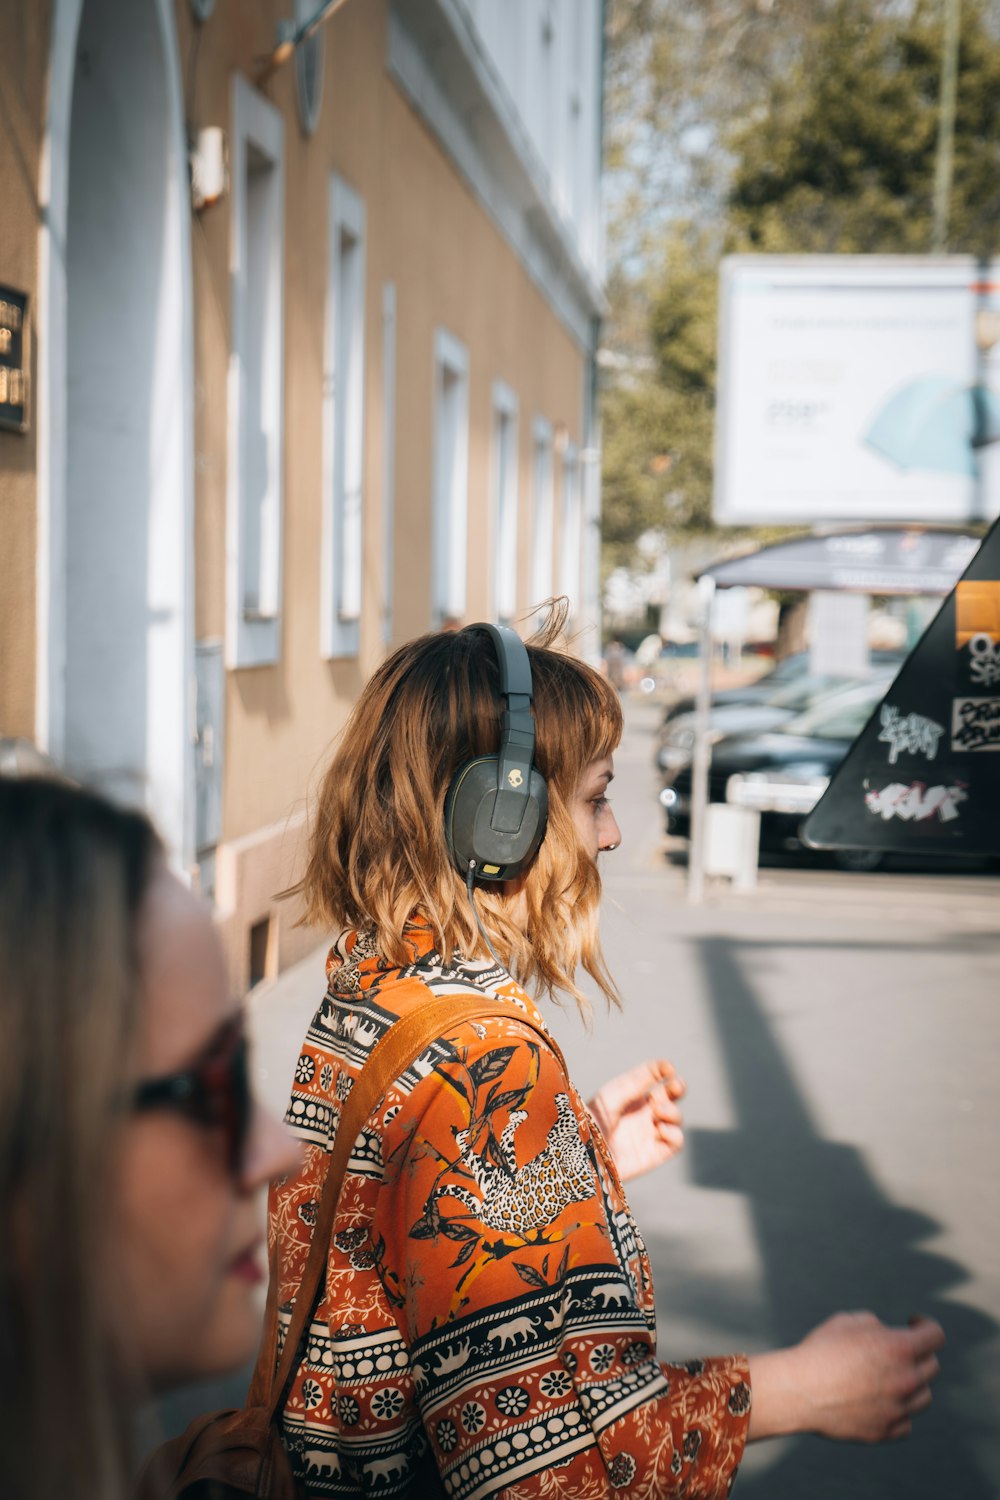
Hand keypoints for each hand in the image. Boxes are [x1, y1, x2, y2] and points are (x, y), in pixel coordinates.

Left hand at [587, 1059, 685, 1183]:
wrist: (582, 1157)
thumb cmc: (590, 1123)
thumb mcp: (612, 1097)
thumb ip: (638, 1082)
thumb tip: (667, 1068)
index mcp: (629, 1095)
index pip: (653, 1077)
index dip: (662, 1070)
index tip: (668, 1069)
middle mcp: (642, 1112)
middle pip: (670, 1095)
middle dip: (678, 1087)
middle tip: (677, 1086)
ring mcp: (649, 1132)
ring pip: (675, 1117)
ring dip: (672, 1111)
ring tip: (657, 1112)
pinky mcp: (653, 1154)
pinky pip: (675, 1142)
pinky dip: (674, 1133)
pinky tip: (659, 1129)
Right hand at [749, 1312, 944, 1443]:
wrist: (798, 1391)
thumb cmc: (820, 1350)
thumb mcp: (848, 1321)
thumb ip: (877, 1326)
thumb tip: (888, 1335)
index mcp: (898, 1348)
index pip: (935, 1335)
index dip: (925, 1325)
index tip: (912, 1323)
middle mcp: (905, 1380)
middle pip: (932, 1366)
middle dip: (917, 1354)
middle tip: (895, 1351)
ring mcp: (897, 1409)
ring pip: (924, 1396)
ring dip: (912, 1384)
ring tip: (888, 1377)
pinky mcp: (886, 1432)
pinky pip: (906, 1422)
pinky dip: (898, 1411)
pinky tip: (880, 1401)